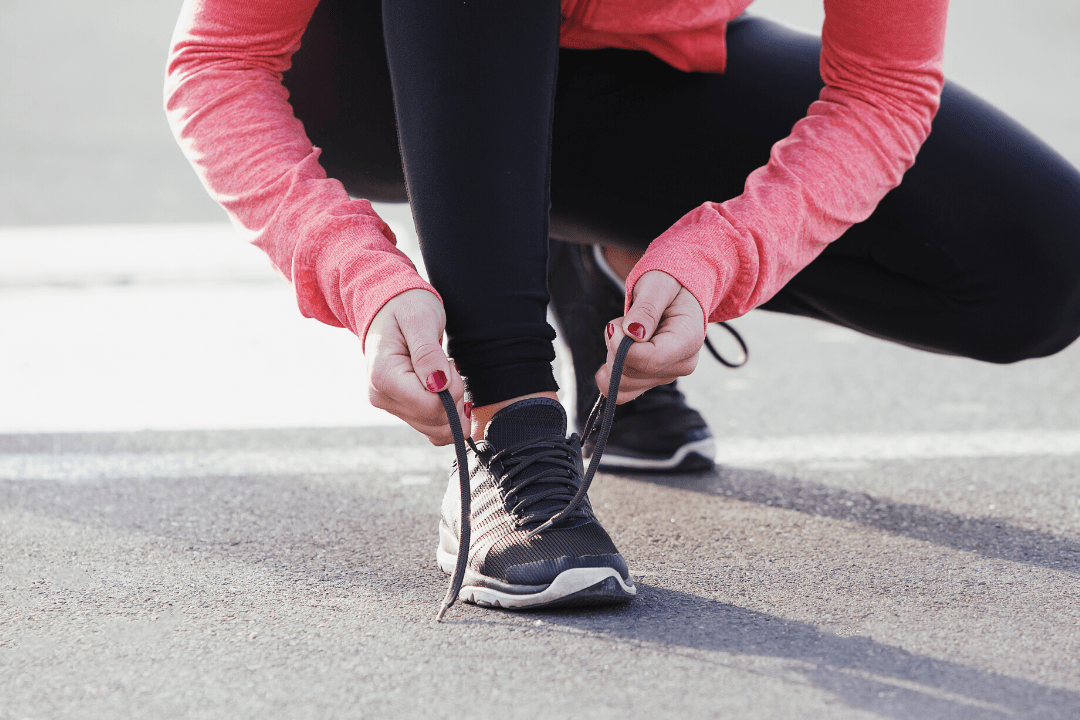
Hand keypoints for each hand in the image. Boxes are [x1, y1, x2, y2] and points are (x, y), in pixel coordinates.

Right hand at [365, 289, 468, 444]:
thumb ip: (428, 353)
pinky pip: (431, 427)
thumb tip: (439, 384)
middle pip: (434, 420)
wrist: (389, 307)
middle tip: (447, 364)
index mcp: (383, 375)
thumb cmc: (405, 307)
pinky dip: (448, 416)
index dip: (452, 389)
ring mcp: (389, 405)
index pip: (430, 406)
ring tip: (444, 373)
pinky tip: (448, 393)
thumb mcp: (420, 320)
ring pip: (435, 428)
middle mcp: (381, 396)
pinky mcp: (399, 408)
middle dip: (454, 396)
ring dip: (452, 405)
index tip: (448, 362)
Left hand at [595, 270, 704, 403]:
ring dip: (612, 355)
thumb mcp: (657, 286)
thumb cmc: (670, 284)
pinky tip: (613, 354)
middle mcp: (681, 364)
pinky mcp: (652, 380)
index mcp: (688, 340)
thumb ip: (646, 309)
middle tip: (622, 321)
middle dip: (614, 347)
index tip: (615, 326)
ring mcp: (666, 375)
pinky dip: (610, 374)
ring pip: (623, 383)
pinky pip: (623, 392)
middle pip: (632, 373)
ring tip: (626, 330)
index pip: (651, 359)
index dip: (623, 348)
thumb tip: (632, 333)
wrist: (679, 292)